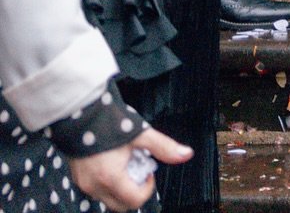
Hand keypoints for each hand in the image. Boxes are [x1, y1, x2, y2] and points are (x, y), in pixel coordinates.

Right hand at [68, 126, 192, 209]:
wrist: (79, 111)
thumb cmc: (109, 121)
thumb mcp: (141, 133)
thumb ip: (163, 147)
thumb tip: (186, 154)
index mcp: (111, 178)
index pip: (135, 200)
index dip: (148, 187)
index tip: (149, 170)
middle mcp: (94, 186)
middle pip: (120, 205)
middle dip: (134, 191)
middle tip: (138, 168)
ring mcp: (84, 184)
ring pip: (107, 198)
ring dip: (120, 188)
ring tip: (125, 162)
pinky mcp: (78, 177)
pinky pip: (96, 190)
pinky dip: (107, 182)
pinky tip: (111, 161)